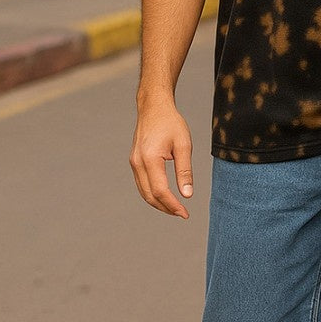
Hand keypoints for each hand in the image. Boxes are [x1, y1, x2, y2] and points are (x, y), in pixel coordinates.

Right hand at [130, 99, 193, 218]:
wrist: (153, 107)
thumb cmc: (171, 123)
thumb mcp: (183, 145)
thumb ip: (185, 171)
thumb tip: (187, 194)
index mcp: (150, 158)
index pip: (160, 191)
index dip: (172, 205)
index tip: (185, 213)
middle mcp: (138, 162)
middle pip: (149, 195)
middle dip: (165, 208)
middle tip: (182, 214)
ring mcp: (134, 162)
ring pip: (144, 192)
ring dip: (158, 203)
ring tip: (175, 208)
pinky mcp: (134, 161)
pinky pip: (142, 184)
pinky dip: (152, 194)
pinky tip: (165, 196)